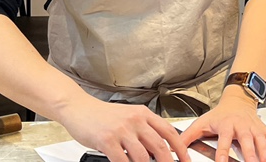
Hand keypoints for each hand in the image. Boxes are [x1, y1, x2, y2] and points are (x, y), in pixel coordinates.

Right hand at [57, 95, 189, 161]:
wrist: (80, 108)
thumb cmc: (104, 115)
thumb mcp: (129, 116)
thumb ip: (144, 129)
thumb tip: (159, 148)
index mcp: (144, 113)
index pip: (169, 131)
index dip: (181, 147)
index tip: (186, 159)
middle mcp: (136, 120)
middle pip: (159, 145)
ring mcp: (121, 130)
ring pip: (142, 155)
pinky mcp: (107, 140)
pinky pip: (122, 159)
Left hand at [176, 87, 265, 161]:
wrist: (236, 99)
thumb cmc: (219, 114)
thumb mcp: (202, 122)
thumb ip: (187, 137)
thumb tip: (174, 150)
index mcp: (226, 125)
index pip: (224, 141)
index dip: (222, 152)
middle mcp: (241, 126)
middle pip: (246, 141)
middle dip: (249, 154)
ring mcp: (253, 128)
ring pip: (260, 140)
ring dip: (265, 151)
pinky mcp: (262, 128)